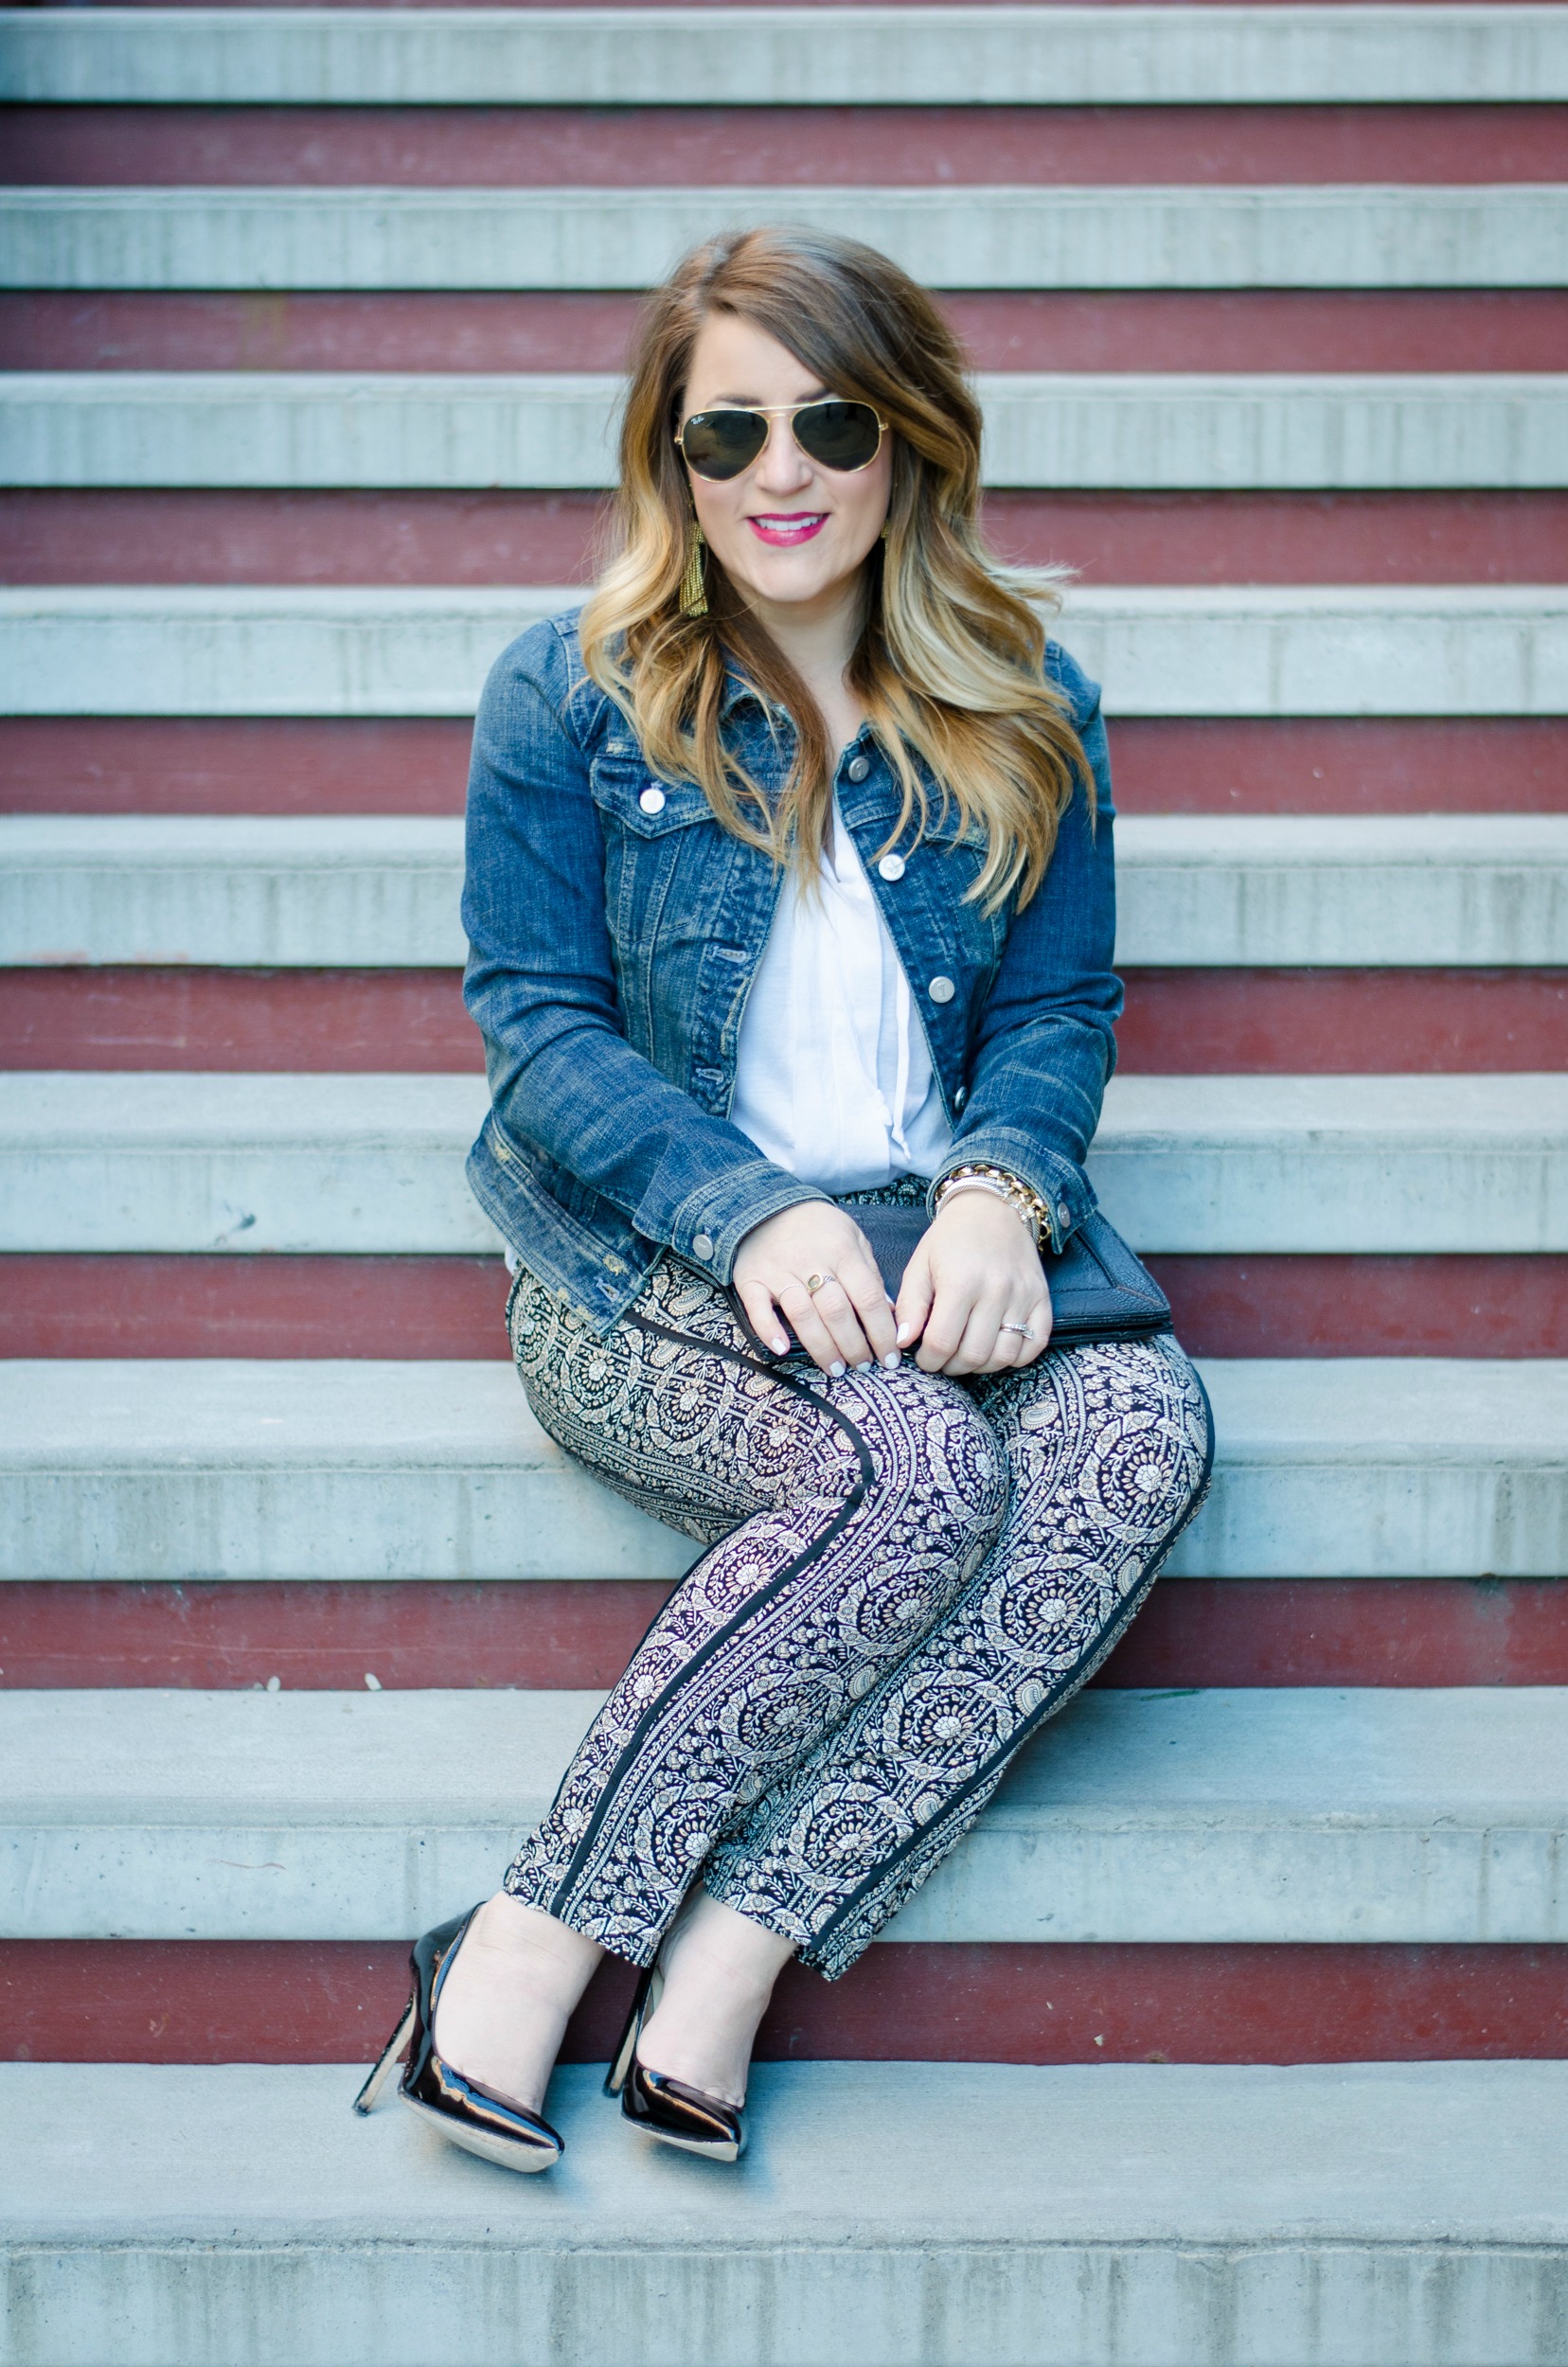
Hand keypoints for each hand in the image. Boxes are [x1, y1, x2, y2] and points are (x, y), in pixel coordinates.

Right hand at [731, 1203, 899, 1376]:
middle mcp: (811, 1261)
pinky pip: (758, 1309)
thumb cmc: (817, 1227)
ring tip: (836, 1369)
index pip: (868, 1298)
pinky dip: (769, 1330)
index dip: (882, 1332)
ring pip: (803, 1316)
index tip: (890, 1357)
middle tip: (864, 1367)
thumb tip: (889, 1312)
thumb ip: (869, 1272)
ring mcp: (779, 1271)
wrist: (765, 1205)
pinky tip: (783, 1349)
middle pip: (837, 1312)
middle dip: (854, 1346)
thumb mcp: (852, 1236)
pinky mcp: (751, 1279)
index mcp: (842, 1251)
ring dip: (822, 1348)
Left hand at [895, 1188, 1052, 1375]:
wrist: (991, 1208)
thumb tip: (902, 1343)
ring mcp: (1022, 1295)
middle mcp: (995, 1290)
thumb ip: (910, 1306)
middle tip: (943, 1358)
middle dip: (952, 1366)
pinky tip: (997, 1348)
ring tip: (967, 1354)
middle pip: (974, 1354)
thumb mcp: (919, 1265)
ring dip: (982, 1366)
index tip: (924, 1357)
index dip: (929, 1360)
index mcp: (960, 1281)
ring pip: (1004, 1356)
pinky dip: (1016, 1357)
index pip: (942, 1342)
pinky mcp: (1042, 1298)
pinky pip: (1035, 1344)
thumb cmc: (950, 1239)